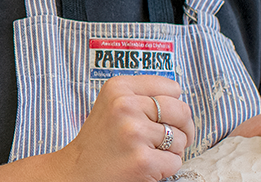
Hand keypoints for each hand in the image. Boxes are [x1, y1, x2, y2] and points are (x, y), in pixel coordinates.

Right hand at [28, 75, 197, 181]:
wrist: (78, 172)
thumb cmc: (101, 140)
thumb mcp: (113, 104)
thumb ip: (142, 96)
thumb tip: (181, 100)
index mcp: (119, 87)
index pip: (172, 88)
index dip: (172, 105)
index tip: (163, 117)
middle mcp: (125, 106)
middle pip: (182, 111)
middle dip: (182, 127)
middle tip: (168, 139)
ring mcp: (134, 133)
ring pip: (180, 138)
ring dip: (170, 150)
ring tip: (146, 152)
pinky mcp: (143, 160)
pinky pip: (175, 161)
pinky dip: (165, 168)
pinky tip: (144, 165)